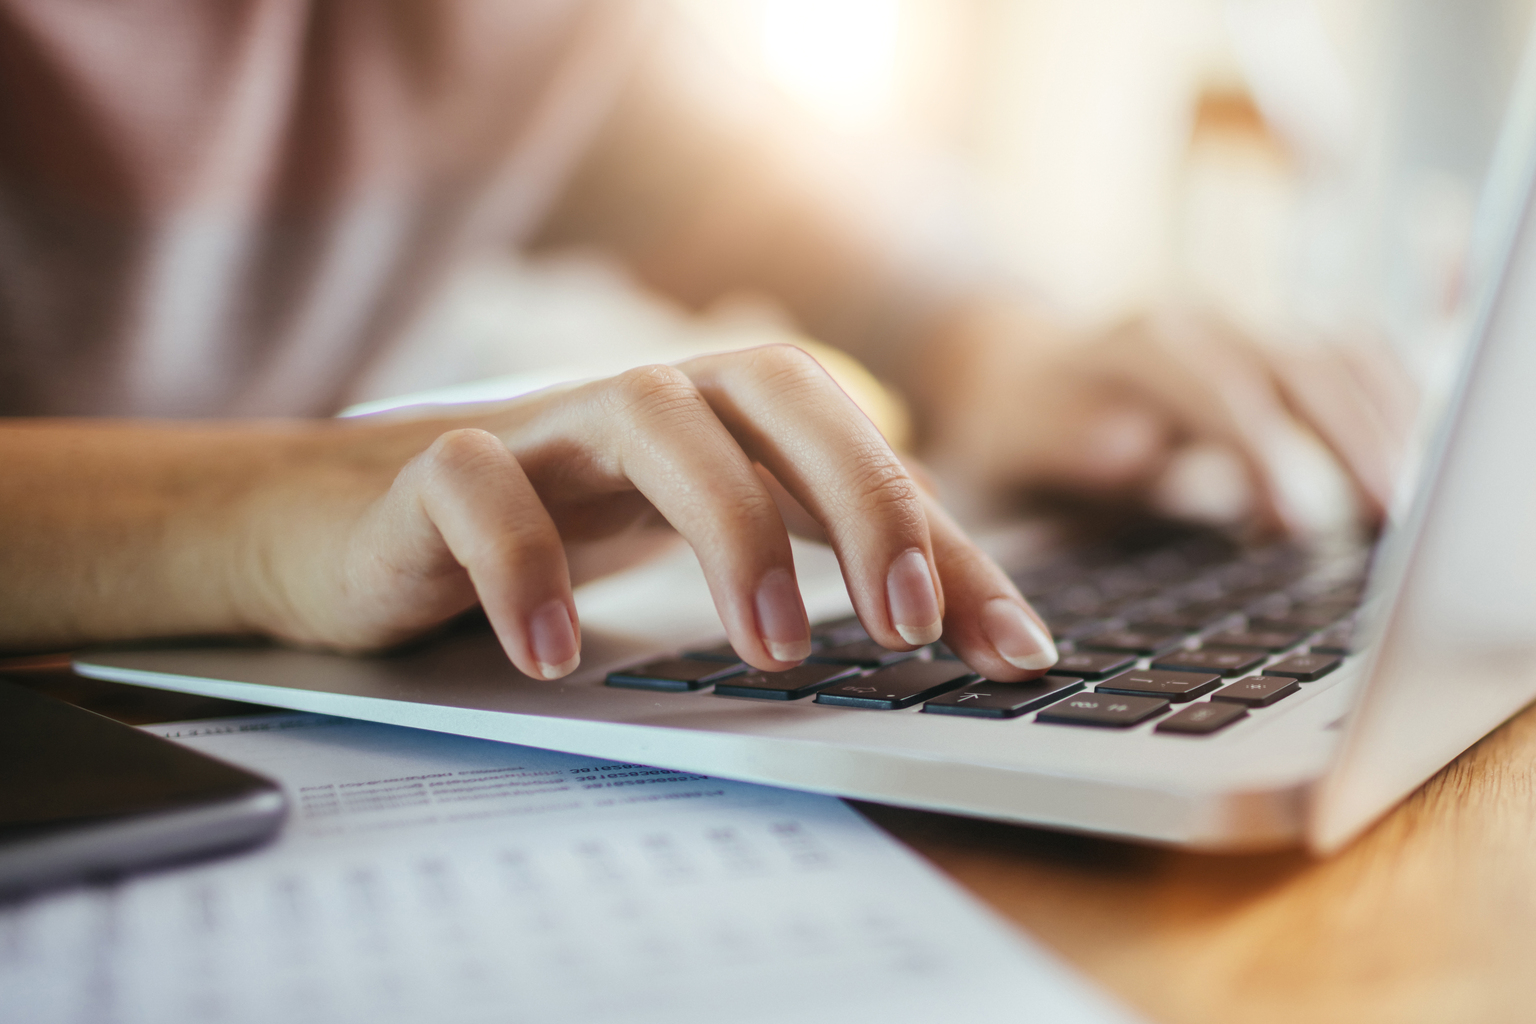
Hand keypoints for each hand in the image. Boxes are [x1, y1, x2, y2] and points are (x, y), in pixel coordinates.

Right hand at [246, 345, 1057, 680]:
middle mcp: (645, 401)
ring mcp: (540, 426)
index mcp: (719, 416)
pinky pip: (479, 486)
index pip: (858, 449)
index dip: (945, 541)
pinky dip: (524, 563)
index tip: (1012, 649)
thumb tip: (969, 622)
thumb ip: (818, 561)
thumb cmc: (545, 527)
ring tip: (767, 649)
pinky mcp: (430, 471)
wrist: (340, 521)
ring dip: (726, 525)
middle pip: (774, 387)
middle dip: (858, 496)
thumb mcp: (693, 541)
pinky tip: (553, 654)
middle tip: (903, 626)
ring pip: (649, 416)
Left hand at [919, 302, 1416, 531]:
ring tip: (1405, 508)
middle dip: (1350, 440)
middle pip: (1300, 365)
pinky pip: (1351, 360)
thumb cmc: (1012, 431)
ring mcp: (1241, 330)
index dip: (1262, 450)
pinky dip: (1389, 405)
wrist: (1008, 370)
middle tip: (1386, 520)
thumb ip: (1068, 447)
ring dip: (1384, 425)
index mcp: (1134, 347)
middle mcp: (1197, 325)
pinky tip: (1405, 463)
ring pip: (1340, 356)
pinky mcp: (1270, 350)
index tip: (1294, 521)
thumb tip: (1134, 450)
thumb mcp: (1013, 446)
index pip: (1216, 385)